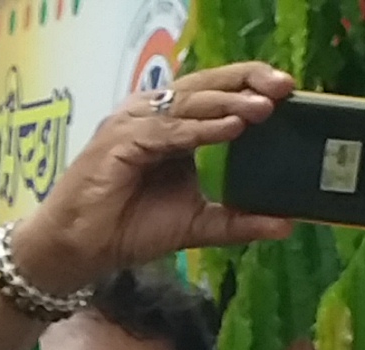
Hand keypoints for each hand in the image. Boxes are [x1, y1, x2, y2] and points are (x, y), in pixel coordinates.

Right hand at [1, 63, 296, 300]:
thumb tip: (286, 223)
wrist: (77, 252)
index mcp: (170, 124)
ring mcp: (132, 124)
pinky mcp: (118, 141)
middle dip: (245, 83)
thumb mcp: (195, 224)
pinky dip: (198, 129)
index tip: (287, 90)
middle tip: (283, 88)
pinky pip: (166, 131)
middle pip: (204, 85)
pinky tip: (228, 129)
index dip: (249, 85)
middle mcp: (151, 115)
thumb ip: (236, 220)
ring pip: (187, 104)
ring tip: (262, 109)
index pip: (214, 92)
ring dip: (226, 104)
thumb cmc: (126, 231)